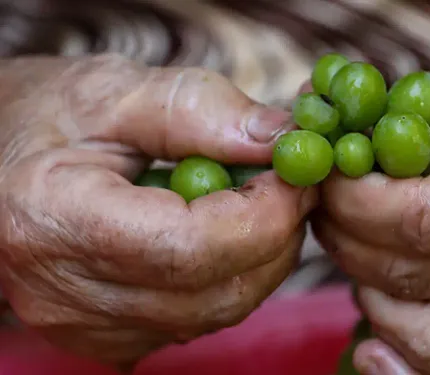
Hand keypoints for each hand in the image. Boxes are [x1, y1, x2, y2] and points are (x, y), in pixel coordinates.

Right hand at [0, 54, 316, 368]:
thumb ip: (200, 110)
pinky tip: (222, 234)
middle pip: (213, 293)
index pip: (187, 249)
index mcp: (55, 220)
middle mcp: (64, 294)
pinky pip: (197, 320)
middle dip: (276, 238)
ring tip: (257, 203)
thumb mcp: (115, 91)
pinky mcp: (106, 338)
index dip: (263, 215)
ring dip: (259, 259)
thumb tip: (283, 139)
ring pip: (215, 314)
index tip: (297, 175)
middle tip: (292, 186)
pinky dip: (230, 278)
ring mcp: (85, 328)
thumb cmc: (46, 116)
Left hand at [312, 50, 429, 373]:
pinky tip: (378, 341)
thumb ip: (425, 123)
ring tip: (356, 255)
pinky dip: (412, 359)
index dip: (357, 207)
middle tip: (327, 214)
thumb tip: (353, 156)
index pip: (426, 218)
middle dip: (350, 245)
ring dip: (372, 296)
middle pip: (422, 275)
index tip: (330, 186)